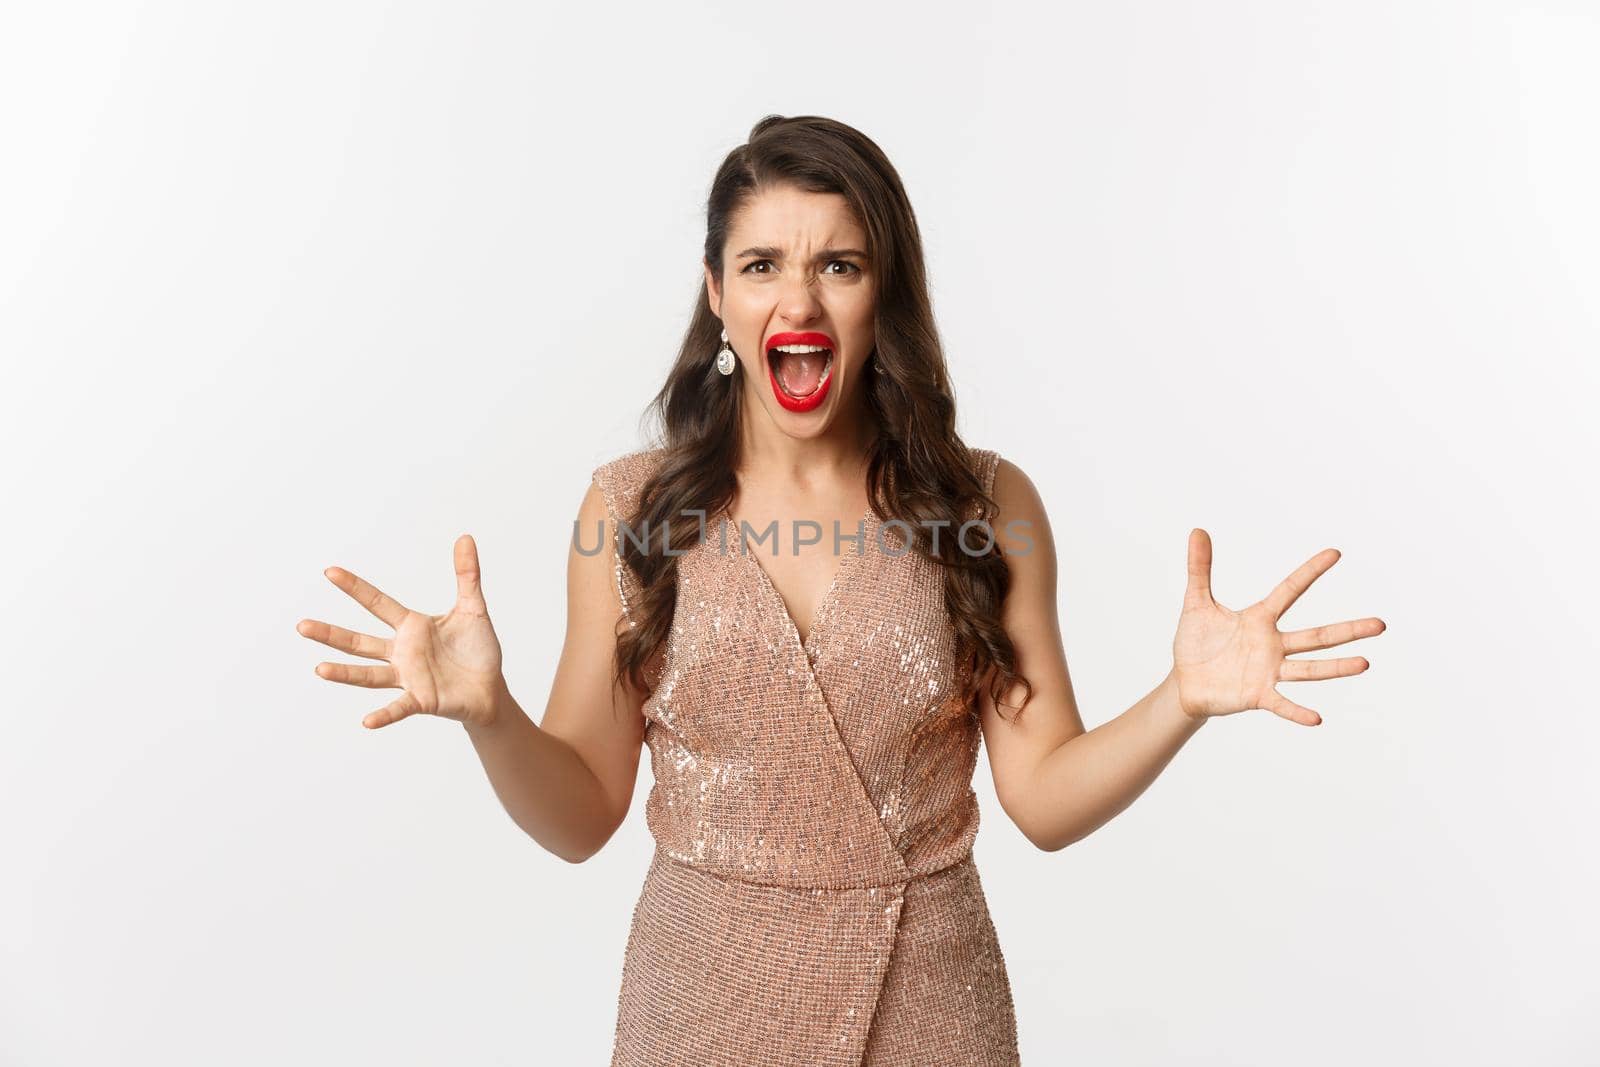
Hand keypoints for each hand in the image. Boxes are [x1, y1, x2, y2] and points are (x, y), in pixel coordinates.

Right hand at [297, 534, 505, 728]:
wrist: (491, 689)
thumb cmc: (478, 650)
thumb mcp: (473, 609)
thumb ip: (467, 575)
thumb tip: (466, 537)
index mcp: (412, 627)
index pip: (378, 603)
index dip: (355, 588)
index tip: (329, 571)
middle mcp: (402, 652)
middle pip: (359, 642)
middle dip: (331, 634)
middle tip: (301, 626)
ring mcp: (408, 677)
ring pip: (369, 674)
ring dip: (345, 674)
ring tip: (319, 669)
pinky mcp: (422, 700)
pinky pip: (399, 708)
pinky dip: (384, 715)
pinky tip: (367, 721)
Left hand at [1171, 529, 1384, 725]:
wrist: (1185, 682)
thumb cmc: (1196, 643)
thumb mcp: (1196, 603)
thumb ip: (1199, 568)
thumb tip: (1197, 530)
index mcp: (1260, 619)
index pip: (1290, 590)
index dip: (1310, 572)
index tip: (1335, 553)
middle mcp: (1272, 645)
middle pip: (1316, 636)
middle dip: (1348, 630)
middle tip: (1381, 624)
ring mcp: (1268, 671)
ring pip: (1309, 669)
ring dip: (1336, 668)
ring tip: (1365, 663)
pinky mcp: (1257, 695)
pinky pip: (1281, 704)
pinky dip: (1296, 711)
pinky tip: (1316, 718)